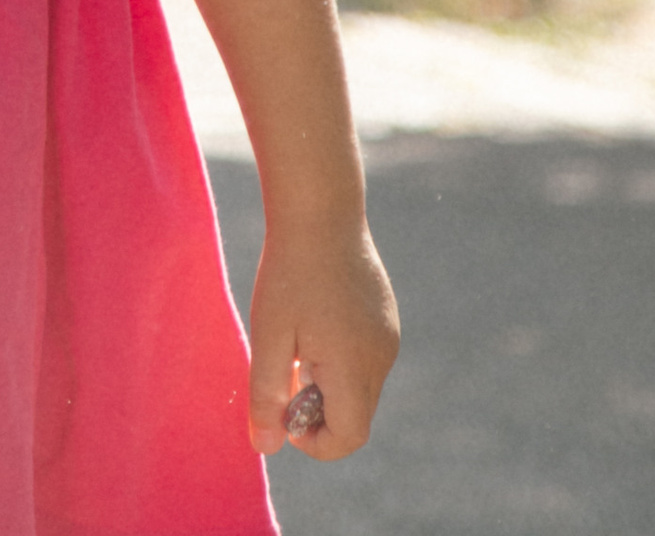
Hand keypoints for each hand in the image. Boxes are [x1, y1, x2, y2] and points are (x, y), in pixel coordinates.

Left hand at [248, 218, 399, 457]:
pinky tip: (313, 322)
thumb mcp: (268, 334)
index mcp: (355, 368)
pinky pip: (366, 359)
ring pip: (361, 387)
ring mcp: (389, 337)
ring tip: (295, 343)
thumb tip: (265, 448)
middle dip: (317, 411)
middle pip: (355, 415)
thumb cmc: (290, 270)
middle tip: (283, 372)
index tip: (282, 411)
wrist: (320, 207)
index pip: (348, 437)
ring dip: (328, 384)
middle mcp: (382, 358)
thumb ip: (266, 394)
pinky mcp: (386, 317)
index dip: (313, 442)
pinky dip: (339, 360)